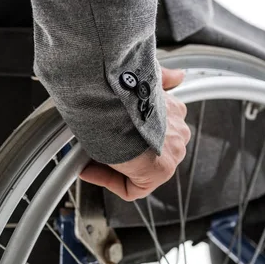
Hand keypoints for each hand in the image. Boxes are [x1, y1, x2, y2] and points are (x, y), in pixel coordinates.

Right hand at [80, 67, 189, 200]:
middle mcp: (176, 133)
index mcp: (172, 111)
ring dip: (112, 165)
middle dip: (120, 152)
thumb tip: (177, 76)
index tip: (105, 133)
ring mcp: (171, 153)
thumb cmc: (122, 89)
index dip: (125, 135)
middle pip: (146, 152)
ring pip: (140, 170)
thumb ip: (162, 77)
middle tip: (93, 146)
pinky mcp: (160, 172)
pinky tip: (89, 170)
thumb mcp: (144, 77)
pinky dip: (108, 180)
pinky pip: (133, 187)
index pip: (153, 131)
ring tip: (87, 159)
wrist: (117, 101)